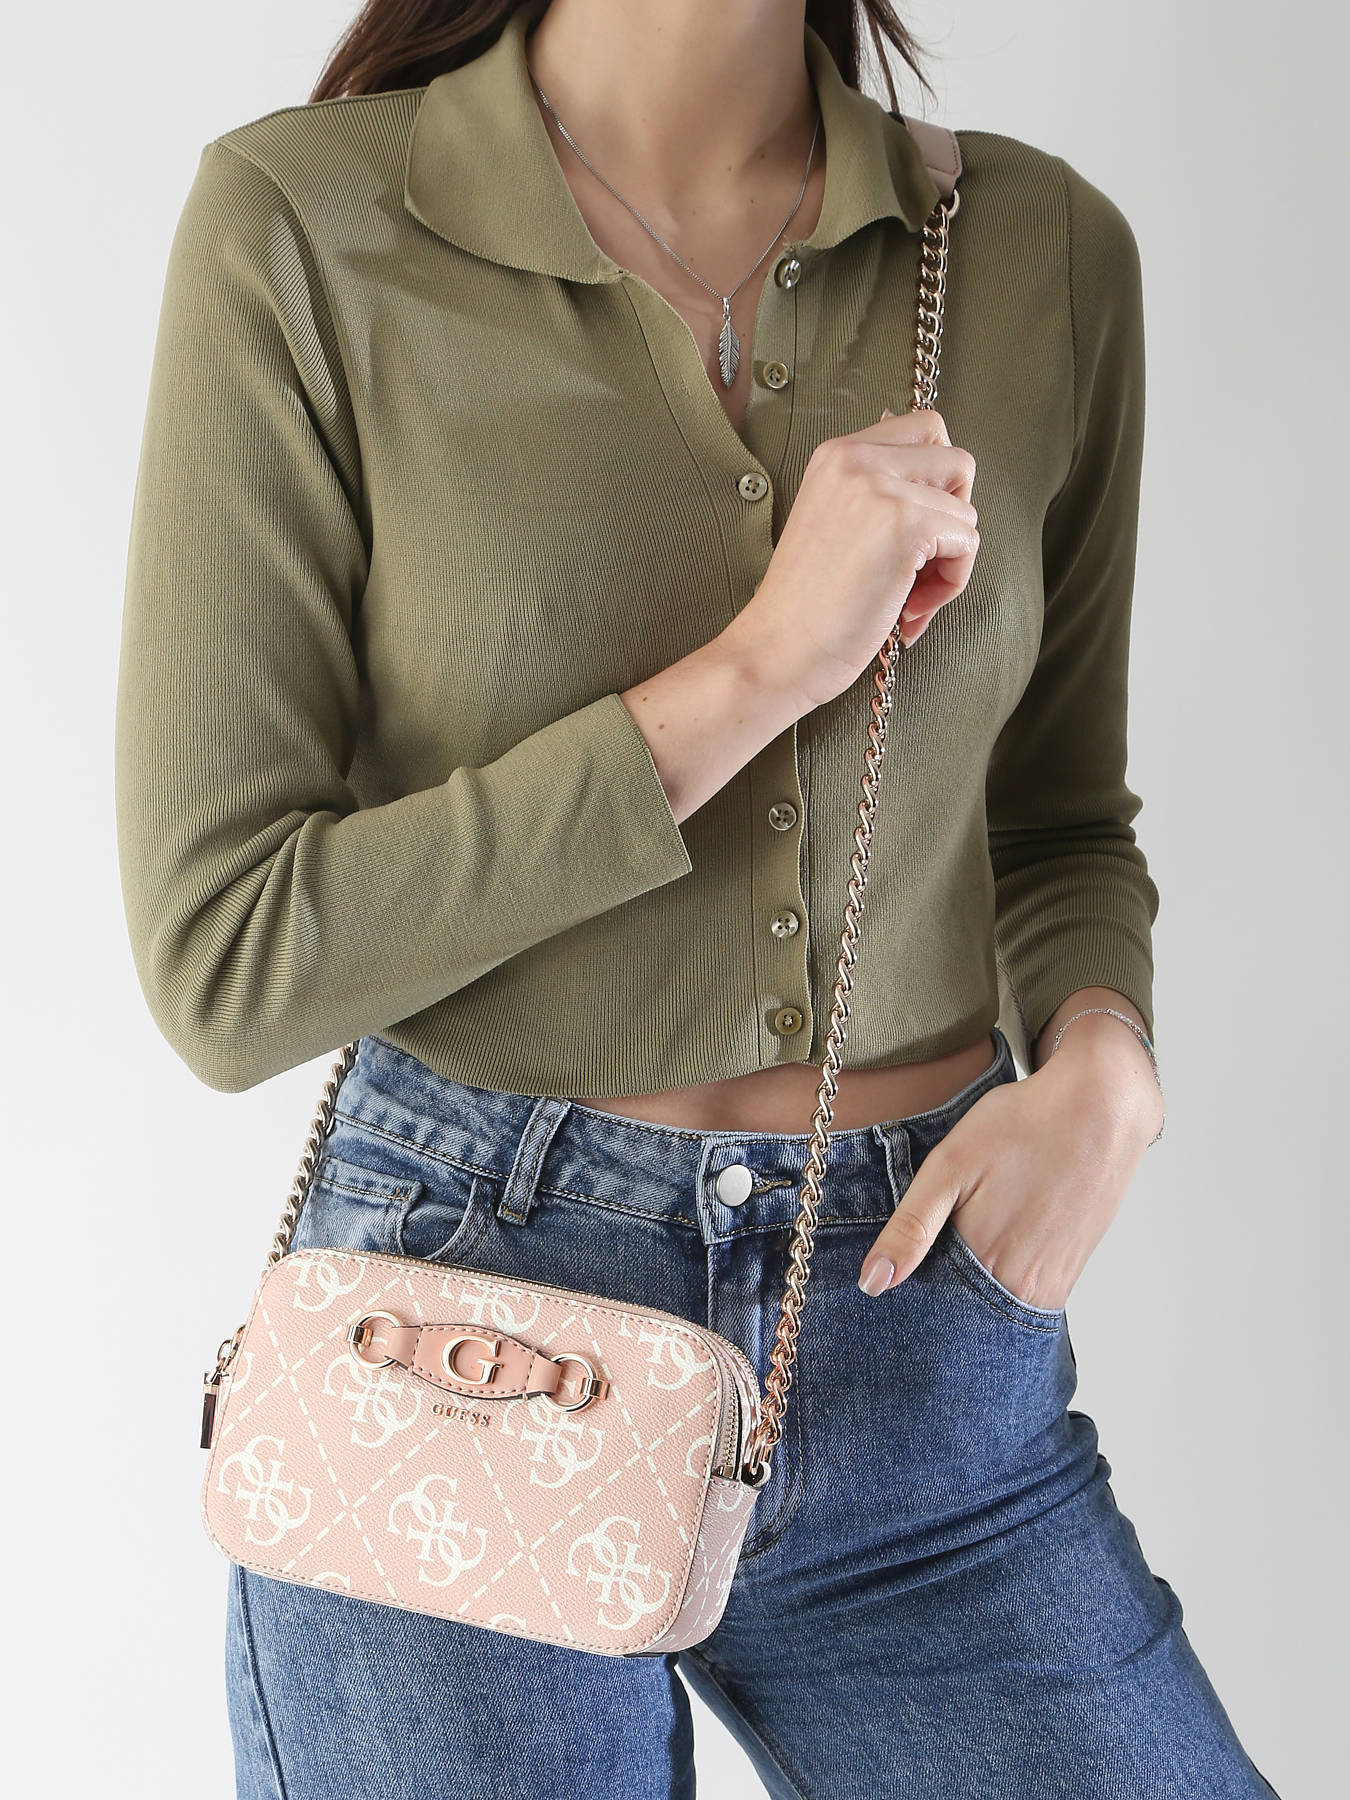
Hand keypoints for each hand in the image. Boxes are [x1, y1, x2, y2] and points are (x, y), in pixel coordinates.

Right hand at [718, 407, 979, 716]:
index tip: (915, 526)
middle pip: (957, 460)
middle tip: (921, 558)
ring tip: (907, 597)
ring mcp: (884, 489)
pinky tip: (908, 609)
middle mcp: (858, 459)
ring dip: (949, 561)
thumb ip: (878, 493)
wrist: (776, 649)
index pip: (924, 428)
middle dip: (954, 513)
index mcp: (837, 454)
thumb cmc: (805, 605)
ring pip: (966, 509)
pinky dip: (951, 583)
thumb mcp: (833, 521)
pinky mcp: (907, 526)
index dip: (937, 480)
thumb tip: (938, 478)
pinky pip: (968, 543)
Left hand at [856, 1044, 1160, 1310]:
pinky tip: (996, 1237)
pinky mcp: (1071, 1270)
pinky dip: (1001, 1277)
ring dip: (972, 1286)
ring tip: (971, 1232)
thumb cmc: (1022, 1126)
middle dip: (939, 1293)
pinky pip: (1024, 1294)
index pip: (930, 1309)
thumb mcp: (949, 1166)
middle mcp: (1024, 1288)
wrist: (1101, 1108)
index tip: (901, 1268)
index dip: (909, 1292)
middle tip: (941, 1241)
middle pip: (964, 1313)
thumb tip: (872, 1284)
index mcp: (986, 1266)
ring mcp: (1053, 1283)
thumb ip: (910, 1227)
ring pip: (994, 1306)